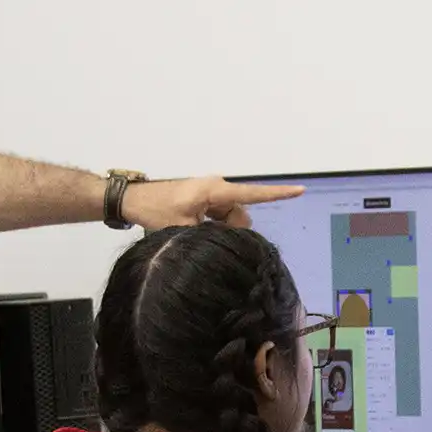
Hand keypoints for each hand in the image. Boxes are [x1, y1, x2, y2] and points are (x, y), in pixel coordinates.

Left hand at [123, 176, 303, 229]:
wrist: (132, 200)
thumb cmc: (156, 210)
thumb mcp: (184, 227)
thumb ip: (211, 234)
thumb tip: (229, 243)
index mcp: (215, 190)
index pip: (253, 194)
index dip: (277, 194)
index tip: (299, 191)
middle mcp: (217, 188)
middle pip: (240, 214)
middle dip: (232, 230)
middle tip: (206, 239)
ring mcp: (210, 193)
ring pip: (230, 217)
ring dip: (220, 229)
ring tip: (194, 233)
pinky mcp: (203, 199)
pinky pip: (220, 216)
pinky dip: (214, 226)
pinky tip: (195, 230)